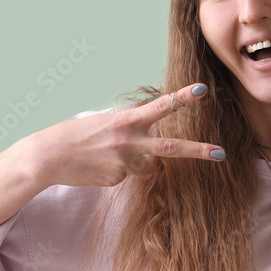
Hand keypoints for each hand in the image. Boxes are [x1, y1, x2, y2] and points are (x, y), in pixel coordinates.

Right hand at [24, 83, 224, 187]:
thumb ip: (133, 128)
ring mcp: (124, 162)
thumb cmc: (79, 134)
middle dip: (199, 151)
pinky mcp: (117, 179)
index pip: (161, 107)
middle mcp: (129, 141)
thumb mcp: (107, 122)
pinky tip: (99, 166)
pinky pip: (128, 176)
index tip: (203, 90)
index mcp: (127, 120)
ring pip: (147, 166)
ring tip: (108, 155)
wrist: (48, 156)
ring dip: (136, 161)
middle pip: (172, 147)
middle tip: (221, 153)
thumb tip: (153, 146)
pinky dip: (118, 171)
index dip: (183, 98)